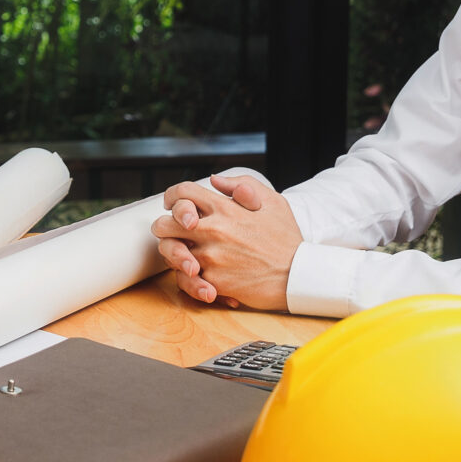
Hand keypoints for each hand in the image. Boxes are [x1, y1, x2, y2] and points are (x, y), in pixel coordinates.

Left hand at [150, 174, 303, 310]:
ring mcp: (211, 258)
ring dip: (175, 254)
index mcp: (225, 209)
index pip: (182, 193)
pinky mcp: (214, 281)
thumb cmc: (286, 239)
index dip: (172, 197)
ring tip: (188, 256)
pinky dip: (189, 278)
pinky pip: (185, 279)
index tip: (173, 205)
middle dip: (165, 228)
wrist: (298, 275)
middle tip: (175, 234)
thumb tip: (214, 180)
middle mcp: (213, 231)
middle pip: (163, 225)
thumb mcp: (272, 202)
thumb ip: (242, 185)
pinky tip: (201, 275)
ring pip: (170, 254)